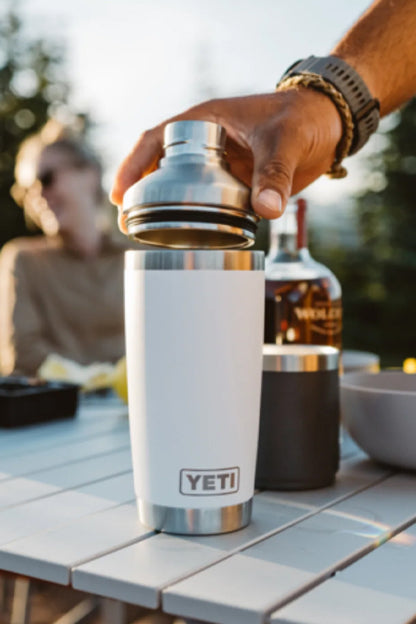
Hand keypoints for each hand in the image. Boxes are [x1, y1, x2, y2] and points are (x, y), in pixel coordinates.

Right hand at [111, 88, 341, 231]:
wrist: (330, 124)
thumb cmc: (305, 117)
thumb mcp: (288, 139)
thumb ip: (276, 173)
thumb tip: (265, 211)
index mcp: (208, 121)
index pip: (157, 139)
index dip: (134, 164)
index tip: (121, 195)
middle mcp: (208, 145)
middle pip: (162, 167)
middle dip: (141, 193)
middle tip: (128, 225)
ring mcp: (221, 166)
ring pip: (183, 187)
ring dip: (165, 208)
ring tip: (147, 235)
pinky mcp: (238, 185)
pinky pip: (210, 203)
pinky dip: (197, 219)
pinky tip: (188, 237)